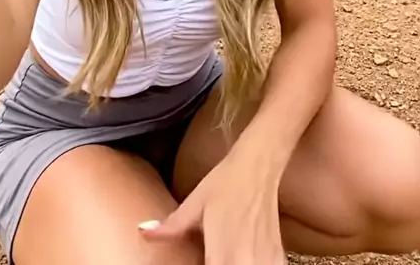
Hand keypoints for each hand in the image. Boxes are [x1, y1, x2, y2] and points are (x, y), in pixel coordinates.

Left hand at [139, 152, 286, 263]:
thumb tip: (143, 231)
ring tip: (225, 258)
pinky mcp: (277, 256)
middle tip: (210, 257)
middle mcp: (245, 260)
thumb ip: (170, 226)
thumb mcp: (195, 203)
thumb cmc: (225, 182)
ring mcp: (264, 260)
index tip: (200, 261)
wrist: (258, 165)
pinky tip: (245, 259)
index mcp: (221, 253)